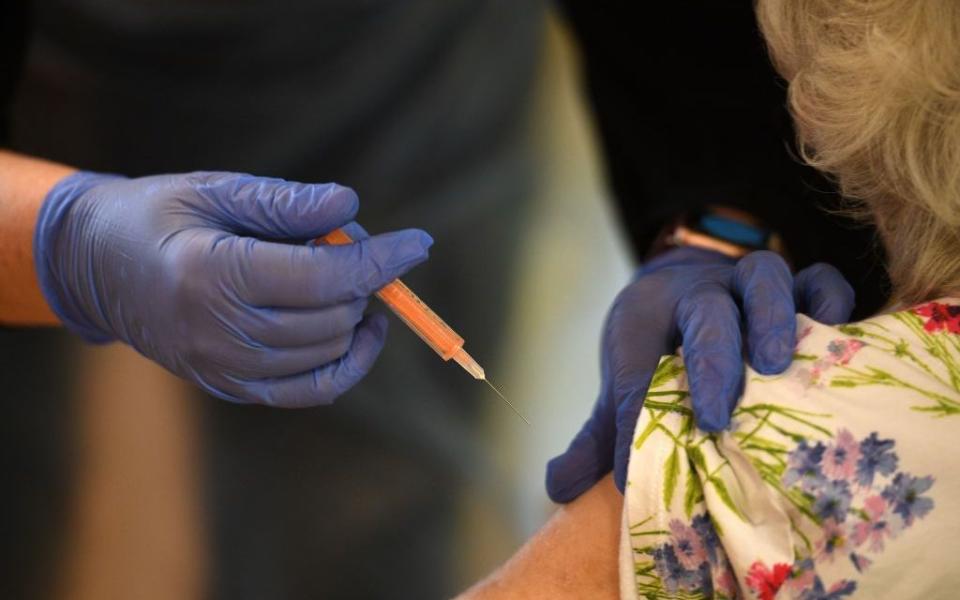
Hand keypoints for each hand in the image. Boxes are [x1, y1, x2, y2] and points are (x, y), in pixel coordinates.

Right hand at [34, 171, 432, 406]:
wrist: (97, 267)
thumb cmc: (159, 216)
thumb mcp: (214, 190)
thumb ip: (283, 201)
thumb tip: (352, 206)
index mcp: (211, 275)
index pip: (321, 278)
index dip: (380, 259)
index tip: (419, 242)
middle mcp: (219, 332)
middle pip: (330, 316)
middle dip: (363, 277)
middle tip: (346, 242)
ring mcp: (224, 368)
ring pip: (327, 352)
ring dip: (354, 312)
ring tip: (338, 274)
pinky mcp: (231, 386)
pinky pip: (310, 391)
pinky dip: (347, 364)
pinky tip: (362, 331)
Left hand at [545, 246, 853, 500]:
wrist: (679, 280)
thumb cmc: (653, 345)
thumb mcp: (622, 384)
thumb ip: (596, 436)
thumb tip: (558, 487)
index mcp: (646, 318)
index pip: (639, 364)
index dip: (636, 413)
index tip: (632, 466)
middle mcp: (698, 294)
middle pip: (705, 312)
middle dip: (709, 362)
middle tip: (714, 418)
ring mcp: (746, 284)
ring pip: (762, 279)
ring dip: (770, 319)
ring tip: (775, 366)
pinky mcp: (796, 284)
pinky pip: (818, 279)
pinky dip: (829, 301)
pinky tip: (835, 336)